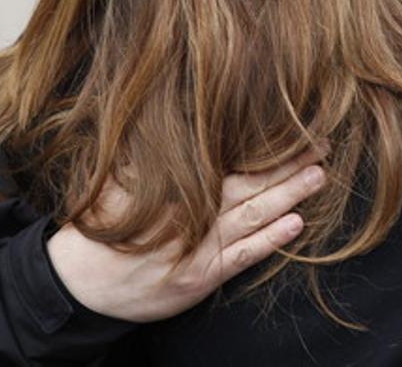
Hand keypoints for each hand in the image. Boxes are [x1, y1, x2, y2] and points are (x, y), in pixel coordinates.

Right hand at [46, 148, 326, 322]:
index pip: (229, 160)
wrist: (80, 284)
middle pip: (249, 184)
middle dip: (288, 164)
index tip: (293, 128)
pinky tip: (295, 226)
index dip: (264, 146)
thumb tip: (168, 116)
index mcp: (176, 187)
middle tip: (321, 145)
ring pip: (252, 216)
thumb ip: (151, 156)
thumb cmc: (104, 227)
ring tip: (318, 176)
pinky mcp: (202, 276)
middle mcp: (191, 214)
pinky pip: (242, 256)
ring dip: (289, 196)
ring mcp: (199, 247)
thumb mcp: (119, 182)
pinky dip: (269, 240)